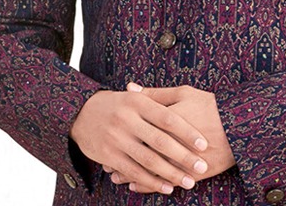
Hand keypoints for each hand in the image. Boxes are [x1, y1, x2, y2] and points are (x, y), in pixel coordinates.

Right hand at [69, 88, 209, 195]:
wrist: (81, 113)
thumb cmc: (117, 104)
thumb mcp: (135, 97)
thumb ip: (158, 100)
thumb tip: (186, 105)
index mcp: (138, 102)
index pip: (168, 118)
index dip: (187, 132)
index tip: (204, 144)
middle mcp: (127, 120)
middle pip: (160, 141)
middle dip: (183, 156)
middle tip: (202, 167)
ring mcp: (117, 139)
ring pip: (148, 160)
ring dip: (170, 173)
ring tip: (188, 181)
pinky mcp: (109, 156)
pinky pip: (133, 171)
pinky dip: (151, 182)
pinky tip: (166, 188)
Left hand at [103, 82, 235, 193]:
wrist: (240, 126)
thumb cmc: (209, 106)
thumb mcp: (183, 93)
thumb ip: (155, 94)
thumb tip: (130, 88)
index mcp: (171, 118)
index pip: (141, 128)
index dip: (123, 135)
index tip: (108, 138)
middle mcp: (176, 141)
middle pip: (143, 152)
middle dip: (124, 159)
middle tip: (107, 163)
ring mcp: (185, 159)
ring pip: (152, 171)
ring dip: (132, 175)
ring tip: (116, 177)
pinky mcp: (194, 173)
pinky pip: (167, 182)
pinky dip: (149, 186)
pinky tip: (136, 186)